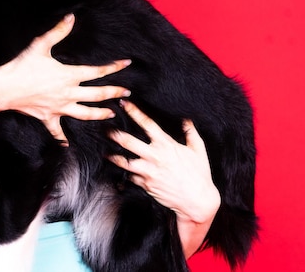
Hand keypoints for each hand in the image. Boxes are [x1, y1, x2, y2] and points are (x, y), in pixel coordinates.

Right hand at [0, 15, 131, 142]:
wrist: (4, 88)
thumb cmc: (22, 66)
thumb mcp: (40, 45)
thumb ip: (58, 32)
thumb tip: (71, 17)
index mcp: (68, 76)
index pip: (96, 72)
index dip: (113, 67)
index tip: (126, 64)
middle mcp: (68, 94)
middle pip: (97, 95)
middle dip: (114, 93)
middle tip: (127, 93)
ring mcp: (59, 108)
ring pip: (85, 114)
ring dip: (100, 114)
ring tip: (111, 114)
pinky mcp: (48, 118)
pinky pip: (57, 131)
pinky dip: (63, 139)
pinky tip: (67, 144)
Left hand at [109, 101, 220, 224]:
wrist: (198, 202)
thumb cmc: (200, 175)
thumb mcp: (198, 150)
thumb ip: (191, 132)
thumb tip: (186, 119)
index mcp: (166, 144)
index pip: (146, 123)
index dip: (134, 111)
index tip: (124, 103)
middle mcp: (154, 156)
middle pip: (128, 142)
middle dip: (114, 133)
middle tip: (105, 127)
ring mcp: (148, 171)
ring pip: (124, 161)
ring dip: (112, 156)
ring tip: (105, 151)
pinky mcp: (146, 185)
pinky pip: (130, 177)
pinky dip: (124, 173)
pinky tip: (118, 170)